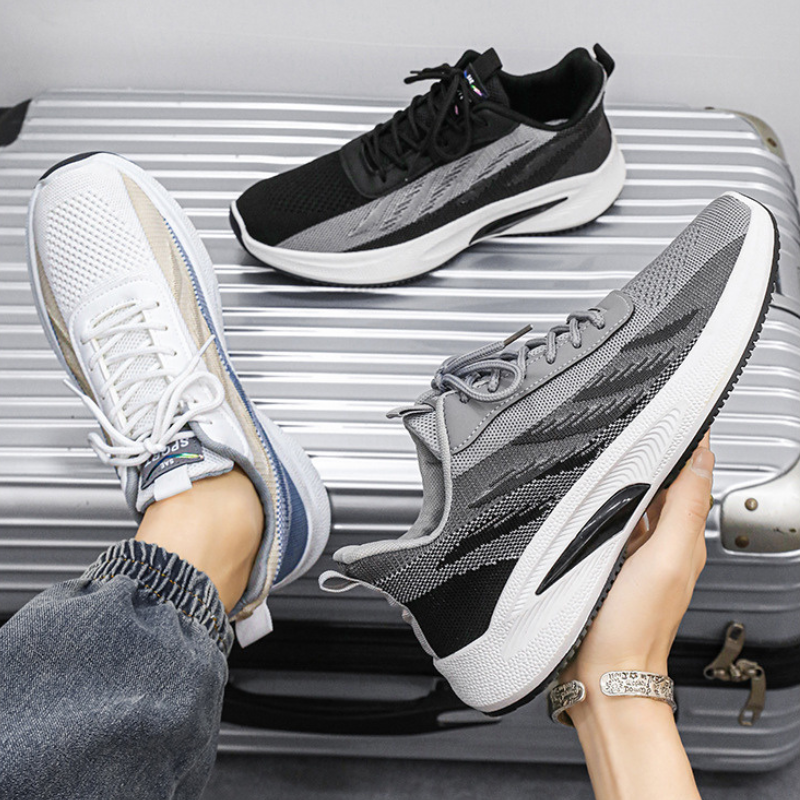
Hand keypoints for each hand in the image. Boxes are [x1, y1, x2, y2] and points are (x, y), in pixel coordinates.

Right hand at [561, 432, 713, 683]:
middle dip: (657, 457)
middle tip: (644, 425)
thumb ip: (683, 509)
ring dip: (633, 480)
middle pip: (665, 489)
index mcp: (684, 541)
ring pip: (639, 505)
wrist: (602, 673)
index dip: (690, 447)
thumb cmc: (633, 626)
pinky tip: (597, 500)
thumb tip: (701, 460)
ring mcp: (635, 557)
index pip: (693, 481)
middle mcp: (662, 546)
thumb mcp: (664, 558)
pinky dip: (611, 506)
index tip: (685, 416)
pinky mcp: (609, 566)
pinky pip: (616, 525)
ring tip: (619, 454)